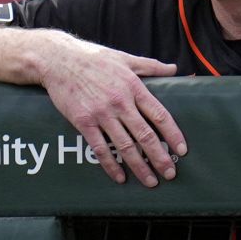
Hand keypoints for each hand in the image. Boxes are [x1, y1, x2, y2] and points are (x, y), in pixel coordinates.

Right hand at [36, 33, 185, 186]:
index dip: (173, 134)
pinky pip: (100, 149)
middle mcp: (120, 102)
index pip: (160, 115)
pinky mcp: (84, 122)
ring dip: (140, 166)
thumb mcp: (126, 59)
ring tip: (150, 181)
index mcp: (134, 87)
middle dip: (160, 157)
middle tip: (171, 174)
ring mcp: (102, 114)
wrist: (59, 60)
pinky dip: (111, 165)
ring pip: (125, 146)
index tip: (182, 150)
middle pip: (145, 135)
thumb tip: (174, 68)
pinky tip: (121, 178)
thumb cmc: (94, 58)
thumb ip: (151, 67)